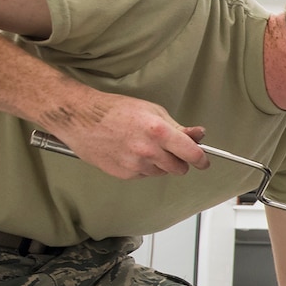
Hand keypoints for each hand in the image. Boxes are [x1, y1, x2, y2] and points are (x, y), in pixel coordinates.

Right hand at [42, 89, 207, 178]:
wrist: (81, 119)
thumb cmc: (115, 110)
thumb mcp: (152, 111)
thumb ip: (177, 127)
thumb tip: (198, 134)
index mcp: (159, 131)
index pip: (191, 154)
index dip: (201, 159)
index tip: (203, 162)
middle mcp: (149, 150)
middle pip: (179, 168)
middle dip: (179, 161)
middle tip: (169, 150)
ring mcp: (136, 165)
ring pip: (161, 173)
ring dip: (159, 164)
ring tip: (142, 146)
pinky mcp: (124, 174)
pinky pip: (144, 175)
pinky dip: (142, 167)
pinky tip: (130, 152)